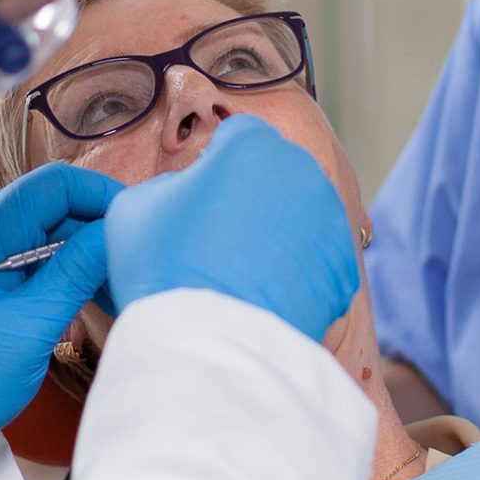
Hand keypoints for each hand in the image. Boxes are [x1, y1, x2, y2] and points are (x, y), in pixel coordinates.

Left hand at [0, 163, 115, 437]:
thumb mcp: (31, 324)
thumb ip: (77, 271)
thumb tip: (118, 229)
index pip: (55, 185)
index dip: (102, 196)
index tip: (138, 226)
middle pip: (55, 207)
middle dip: (99, 231)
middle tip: (136, 265)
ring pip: (51, 235)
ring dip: (88, 256)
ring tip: (120, 288)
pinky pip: (37, 260)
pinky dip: (69, 274)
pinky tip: (96, 298)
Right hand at [104, 114, 359, 342]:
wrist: (210, 345)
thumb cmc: (165, 268)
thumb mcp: (135, 208)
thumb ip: (167, 183)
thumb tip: (187, 189)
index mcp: (253, 144)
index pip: (237, 135)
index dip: (215, 163)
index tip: (201, 196)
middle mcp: (302, 172)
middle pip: (274, 173)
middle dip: (251, 195)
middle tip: (217, 237)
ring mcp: (330, 221)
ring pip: (299, 215)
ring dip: (276, 232)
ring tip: (239, 270)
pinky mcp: (344, 267)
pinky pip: (315, 260)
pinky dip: (295, 271)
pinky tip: (262, 293)